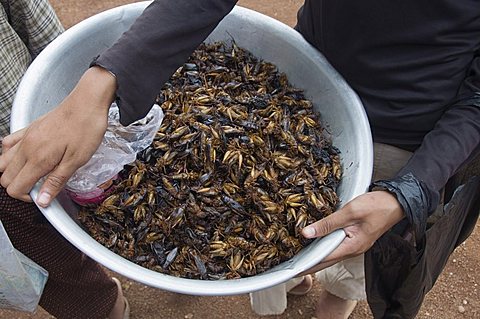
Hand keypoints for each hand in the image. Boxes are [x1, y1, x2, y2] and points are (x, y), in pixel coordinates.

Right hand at [0, 67, 115, 206]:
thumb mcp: (77, 160)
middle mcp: (26, 147)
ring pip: (2, 161)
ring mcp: (26, 136)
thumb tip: (43, 201)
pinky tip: (26, 157)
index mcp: (38, 158)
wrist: (88, 101)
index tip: (41, 196)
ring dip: (13, 172)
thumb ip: (57, 181)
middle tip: (40, 187)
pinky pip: (8, 143)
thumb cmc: (86, 128)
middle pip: (5, 177)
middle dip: (18, 187)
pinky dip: (10, 154)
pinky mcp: (30, 128)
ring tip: (33, 174)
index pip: (15, 187)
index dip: (26, 197)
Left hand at [299, 190, 404, 274]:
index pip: (323, 259)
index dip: (307, 264)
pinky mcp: (355, 239)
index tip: (293, 269)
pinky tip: (316, 243)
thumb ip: (328, 223)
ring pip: (331, 253)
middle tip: (292, 267)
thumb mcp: (350, 212)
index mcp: (351, 247)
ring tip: (299, 256)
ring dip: (316, 255)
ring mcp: (354, 245)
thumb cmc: (377, 206)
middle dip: (310, 264)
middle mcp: (353, 250)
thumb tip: (306, 233)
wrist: (396, 203)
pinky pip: (336, 246)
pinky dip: (325, 246)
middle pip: (326, 260)